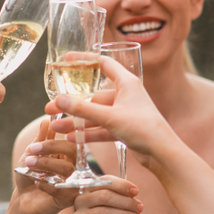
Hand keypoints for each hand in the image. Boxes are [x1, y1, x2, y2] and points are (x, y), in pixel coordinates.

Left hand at [14, 119, 79, 213]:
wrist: (23, 200)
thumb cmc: (29, 176)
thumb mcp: (31, 155)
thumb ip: (40, 140)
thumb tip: (46, 121)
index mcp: (69, 156)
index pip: (71, 142)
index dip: (57, 138)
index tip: (40, 138)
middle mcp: (75, 168)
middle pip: (73, 152)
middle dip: (51, 147)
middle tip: (32, 149)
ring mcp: (73, 183)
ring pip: (66, 168)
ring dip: (45, 164)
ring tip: (29, 164)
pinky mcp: (68, 200)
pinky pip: (61, 188)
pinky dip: (46, 184)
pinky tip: (37, 183)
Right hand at [45, 56, 180, 174]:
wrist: (162, 153)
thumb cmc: (142, 128)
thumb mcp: (110, 117)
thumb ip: (83, 109)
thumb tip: (59, 99)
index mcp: (127, 83)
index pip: (103, 63)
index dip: (84, 60)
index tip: (66, 60)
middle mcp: (125, 95)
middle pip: (93, 95)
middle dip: (72, 103)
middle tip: (50, 107)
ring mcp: (125, 112)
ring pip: (96, 114)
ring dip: (77, 121)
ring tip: (56, 127)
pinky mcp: (124, 128)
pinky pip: (102, 128)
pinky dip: (88, 133)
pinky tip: (71, 138)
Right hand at [72, 178, 143, 213]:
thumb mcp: (116, 205)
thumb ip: (122, 196)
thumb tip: (133, 193)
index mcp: (88, 189)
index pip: (104, 182)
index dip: (121, 185)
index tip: (136, 191)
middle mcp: (80, 201)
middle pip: (104, 196)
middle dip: (126, 201)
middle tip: (140, 208)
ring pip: (103, 212)